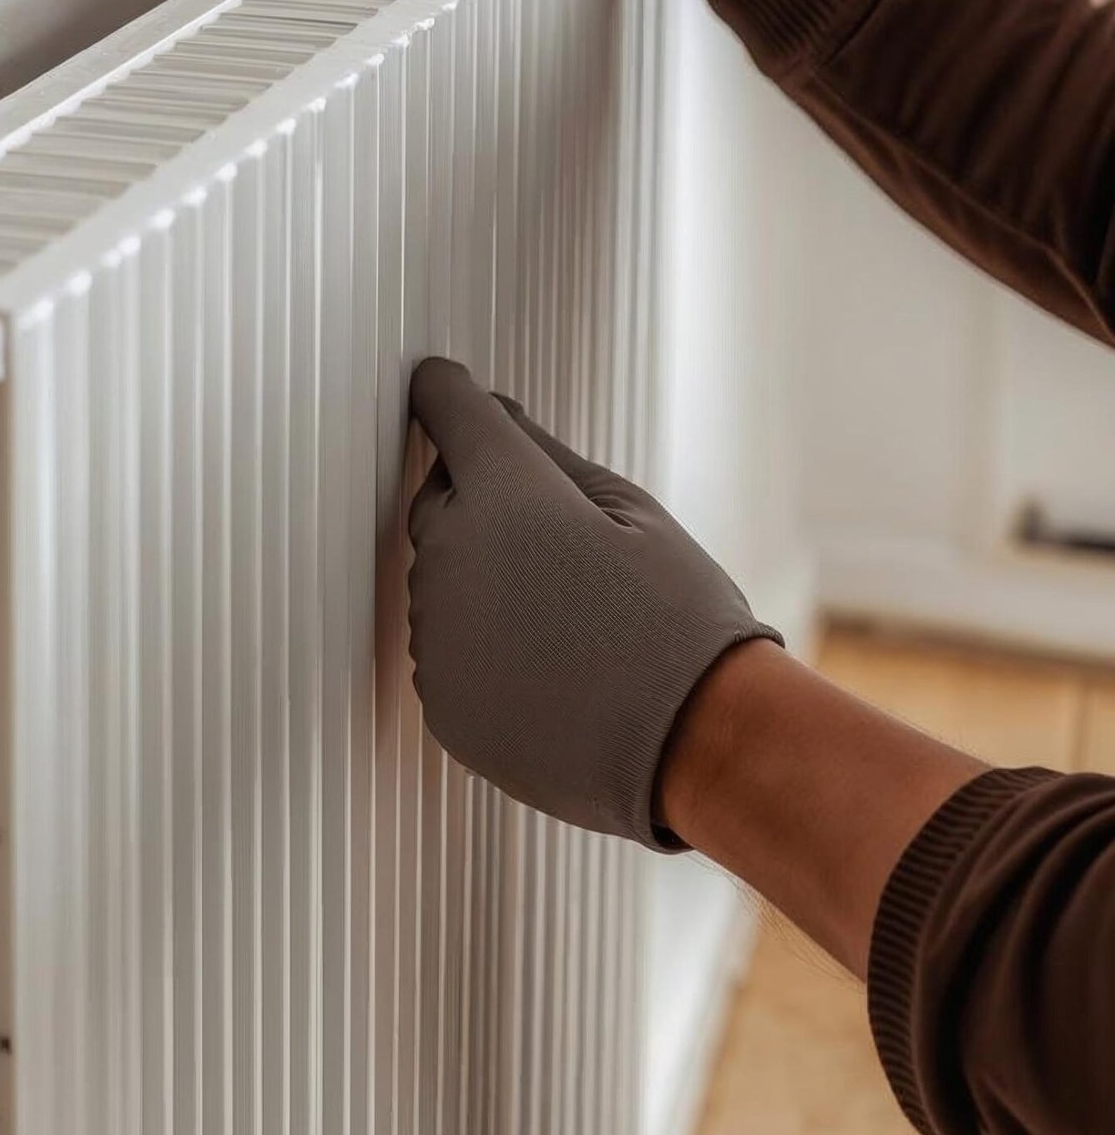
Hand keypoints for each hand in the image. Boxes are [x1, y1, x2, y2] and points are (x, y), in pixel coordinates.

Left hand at [406, 357, 781, 848]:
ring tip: (565, 614)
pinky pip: (445, 652)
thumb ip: (548, 454)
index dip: (448, 394)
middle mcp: (451, 557)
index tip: (444, 387)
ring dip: (480, 579)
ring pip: (441, 580)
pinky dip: (479, 648)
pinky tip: (547, 665)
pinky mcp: (440, 703)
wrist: (696, 746)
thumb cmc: (677, 618)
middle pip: (438, 499)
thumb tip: (497, 415)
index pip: (447, 410)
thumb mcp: (632, 509)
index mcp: (503, 492)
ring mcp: (437, 637)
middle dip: (477, 498)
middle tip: (551, 531)